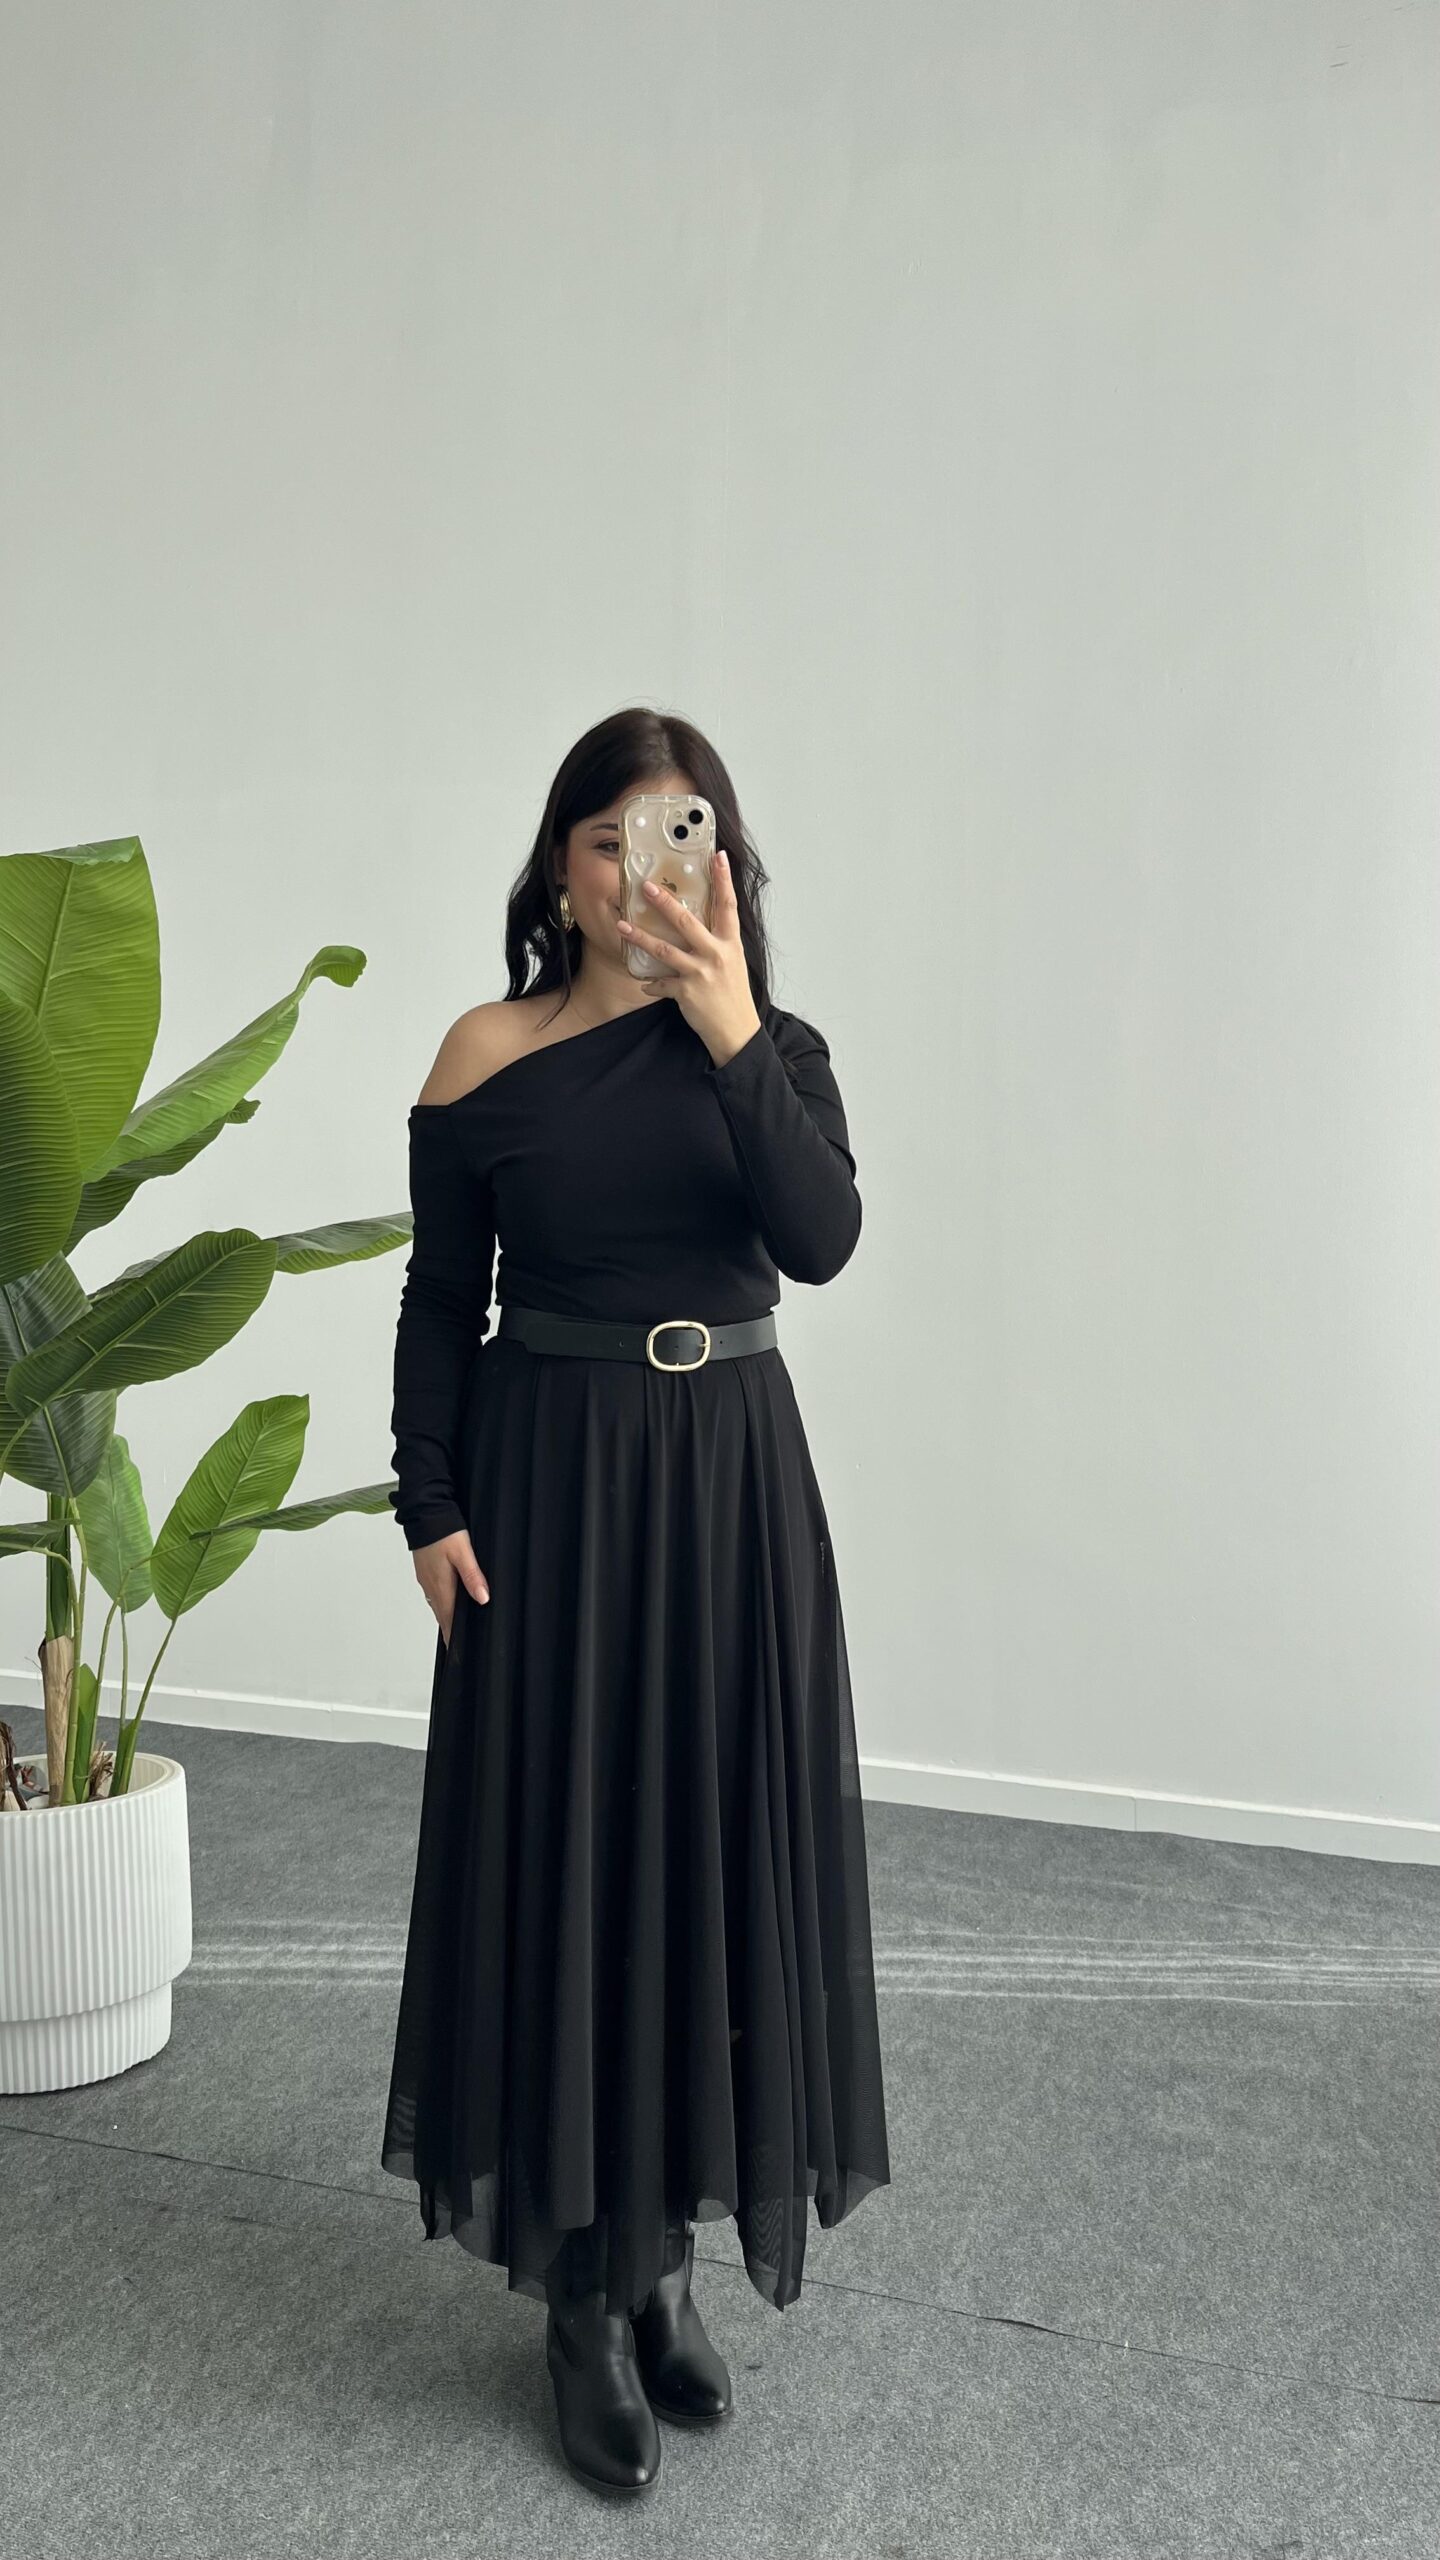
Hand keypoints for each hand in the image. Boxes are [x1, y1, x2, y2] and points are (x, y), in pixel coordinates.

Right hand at [413, 1526, 489, 1647]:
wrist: (423, 1512)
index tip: (456, 1653)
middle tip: (458, 1645)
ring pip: (437, 1604)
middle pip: (442, 1615)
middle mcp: (431, 1586)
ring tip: (454, 1627)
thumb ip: (473, 1576)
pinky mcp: (424, 1570)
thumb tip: (483, 1599)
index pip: (448, 1621)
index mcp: (441, 1586)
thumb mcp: (463, 1552)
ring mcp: (426, 1578)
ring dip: (445, 1616)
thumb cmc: (443, 1530)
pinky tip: (448, 1599)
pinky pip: (433, 1592)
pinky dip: (441, 1601)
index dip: (453, 1637)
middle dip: (450, 1630)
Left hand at [616, 847, 761, 1068]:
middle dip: (665, 902)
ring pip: (664, 949)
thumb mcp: (733, 963)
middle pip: (686, 921)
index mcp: (730, 943)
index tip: (716, 855)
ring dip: (640, 937)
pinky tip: (644, 984)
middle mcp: (716, 954)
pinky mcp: (687, 992)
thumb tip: (698, 924)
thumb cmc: (733, 996)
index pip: (727, 905)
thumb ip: (718, 942)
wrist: (737, 1031)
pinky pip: (661, 983)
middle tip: (647, 886)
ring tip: (622, 926)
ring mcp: (701, 973)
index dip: (723, 879)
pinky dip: (651, 984)